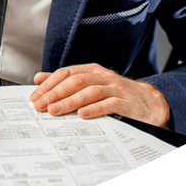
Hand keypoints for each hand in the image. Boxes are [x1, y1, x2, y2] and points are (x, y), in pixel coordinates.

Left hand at [29, 63, 170, 127]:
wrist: (151, 104)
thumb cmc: (117, 95)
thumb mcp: (91, 84)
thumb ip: (66, 81)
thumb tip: (38, 78)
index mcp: (92, 70)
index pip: (66, 73)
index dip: (49, 84)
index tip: (34, 97)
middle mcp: (103, 76)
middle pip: (75, 81)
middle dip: (55, 94)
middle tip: (40, 106)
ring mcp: (116, 88)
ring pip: (89, 91)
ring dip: (70, 101)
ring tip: (55, 111)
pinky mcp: (127, 102)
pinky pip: (109, 104)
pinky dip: (95, 109)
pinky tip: (82, 115)